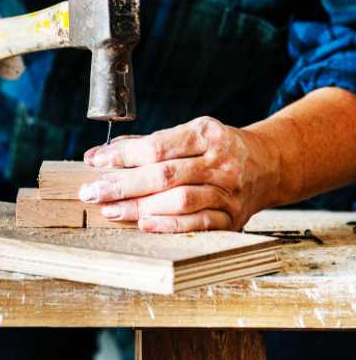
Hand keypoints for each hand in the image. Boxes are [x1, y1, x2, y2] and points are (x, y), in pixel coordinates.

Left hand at [80, 116, 281, 232]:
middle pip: (164, 175)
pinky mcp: (232, 217)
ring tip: (110, 211)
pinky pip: (198, 224)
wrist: (268, 165)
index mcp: (207, 133)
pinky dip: (169, 225)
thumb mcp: (187, 134)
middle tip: (92, 192)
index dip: (123, 155)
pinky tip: (144, 224)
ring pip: (179, 201)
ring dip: (139, 207)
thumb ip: (144, 144)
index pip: (158, 146)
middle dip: (122, 185)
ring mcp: (228, 191)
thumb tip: (97, 155)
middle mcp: (220, 162)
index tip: (96, 162)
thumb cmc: (216, 148)